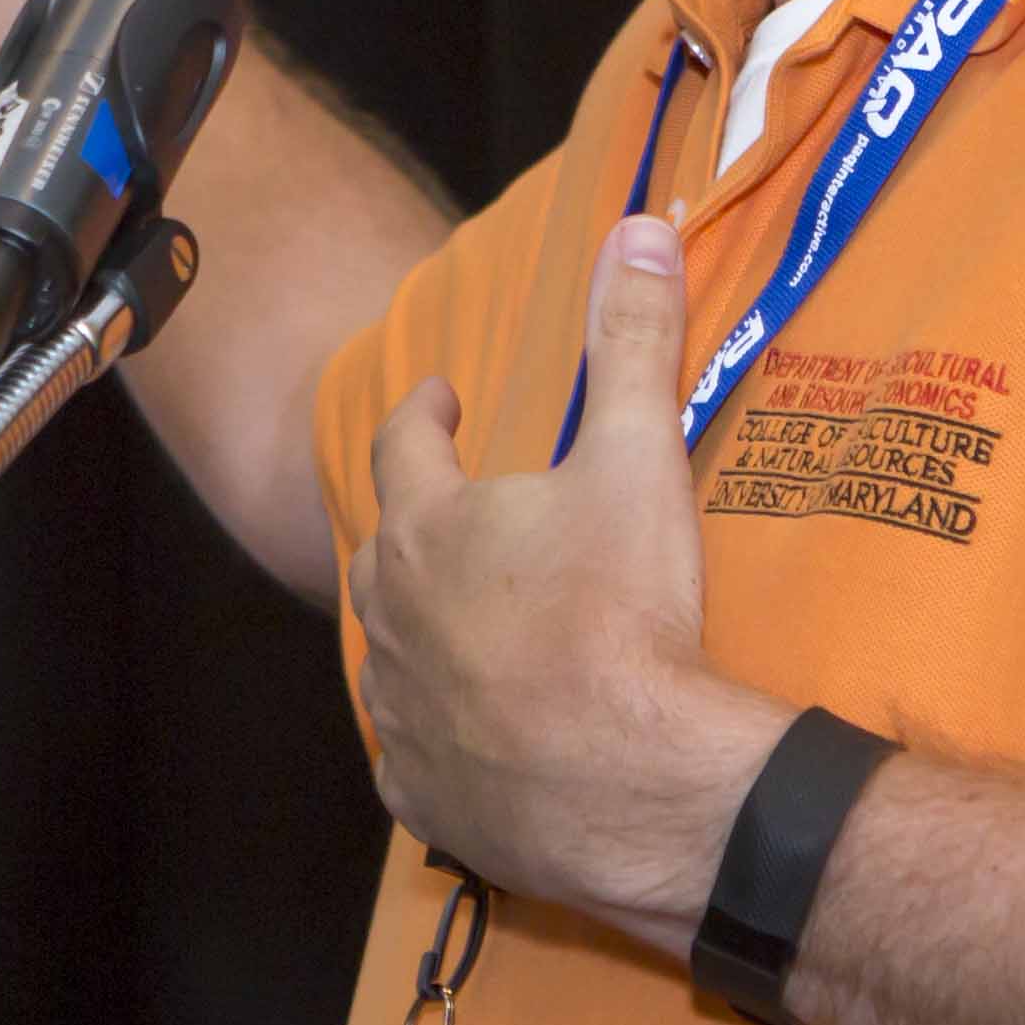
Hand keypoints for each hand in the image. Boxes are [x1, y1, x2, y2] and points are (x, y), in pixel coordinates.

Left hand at [348, 216, 793, 937]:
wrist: (634, 784)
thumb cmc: (626, 614)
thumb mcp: (639, 460)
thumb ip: (631, 342)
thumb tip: (637, 226)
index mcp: (430, 528)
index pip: (401, 444)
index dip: (422, 413)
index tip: (442, 396)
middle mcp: (391, 618)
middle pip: (385, 551)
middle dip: (416, 523)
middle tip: (452, 508)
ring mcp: (401, 715)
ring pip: (390, 655)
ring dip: (419, 629)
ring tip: (461, 619)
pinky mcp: (423, 798)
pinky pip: (413, 755)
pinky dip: (436, 734)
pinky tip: (465, 735)